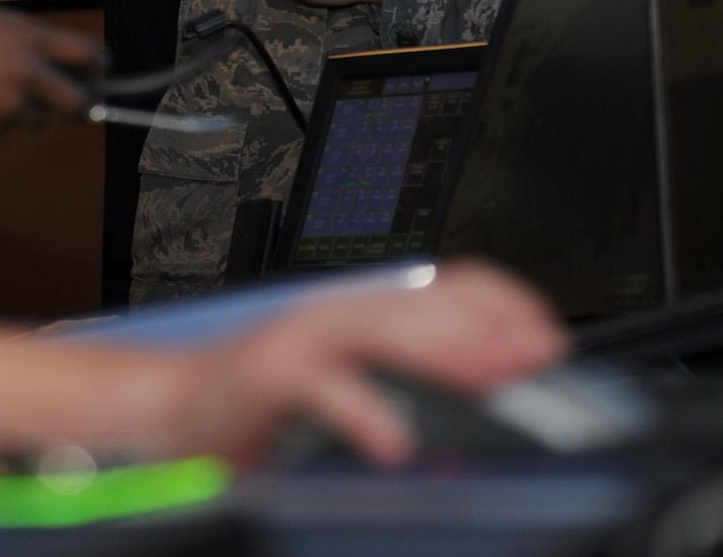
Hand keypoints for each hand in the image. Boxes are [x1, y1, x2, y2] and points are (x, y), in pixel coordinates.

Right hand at [0, 4, 102, 134]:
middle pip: (77, 101)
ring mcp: (9, 103)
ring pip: (40, 119)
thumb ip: (26, 39)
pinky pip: (6, 127)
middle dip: (81, 106)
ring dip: (31, 113)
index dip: (99, 65)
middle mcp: (26, 72)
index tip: (102, 72)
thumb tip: (58, 56)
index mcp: (29, 38)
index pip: (86, 54)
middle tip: (79, 106)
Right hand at [162, 262, 564, 464]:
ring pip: (385, 329)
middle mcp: (337, 312)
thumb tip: (486, 388)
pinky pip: (324, 387)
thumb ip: (407, 377)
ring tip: (491, 378)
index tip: (549, 332)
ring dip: (445, 352)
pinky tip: (393, 440)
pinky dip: (363, 411)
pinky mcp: (270, 374)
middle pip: (428, 302)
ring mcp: (303, 339)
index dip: (505, 301)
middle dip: (493, 327)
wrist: (173, 408)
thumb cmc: (259, 402)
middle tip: (539, 357)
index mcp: (362, 310)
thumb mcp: (347, 381)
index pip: (447, 283)